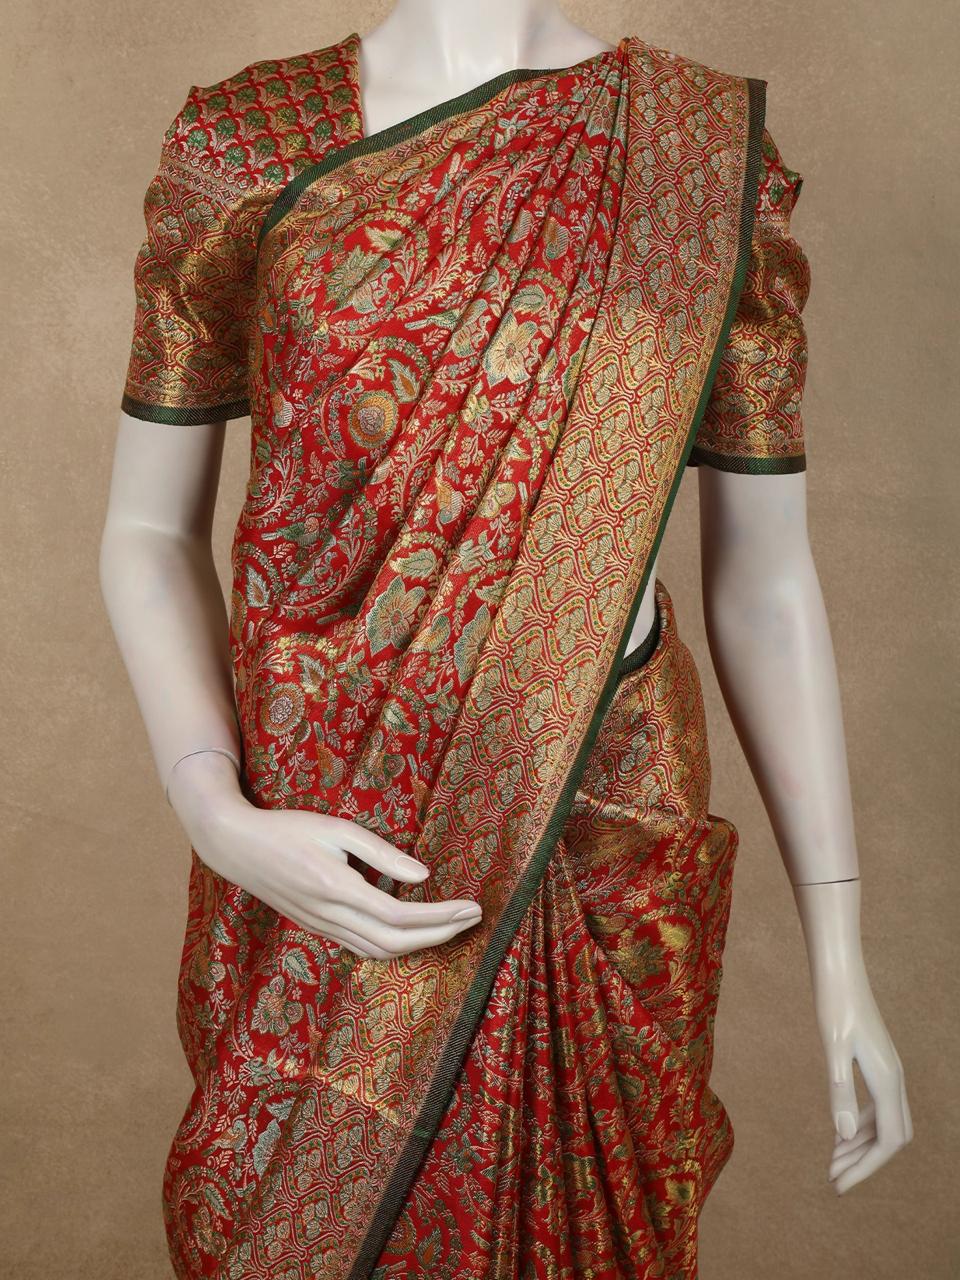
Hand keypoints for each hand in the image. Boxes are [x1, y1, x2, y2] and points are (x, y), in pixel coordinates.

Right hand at [166, 748, 482, 958]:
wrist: (237, 847)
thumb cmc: (288, 829)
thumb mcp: (337, 829)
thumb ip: (381, 853)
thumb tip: (423, 876)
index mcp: (337, 889)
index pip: (401, 916)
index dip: (441, 917)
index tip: (471, 907)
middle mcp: (330, 916)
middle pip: (396, 943)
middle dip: (440, 935)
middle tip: (472, 919)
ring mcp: (322, 927)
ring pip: (379, 952)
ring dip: (420, 946)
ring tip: (451, 927)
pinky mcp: (318, 928)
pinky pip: (363, 948)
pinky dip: (394, 947)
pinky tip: (413, 934)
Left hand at [817, 964, 912, 1192]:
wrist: (840, 971)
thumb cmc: (834, 1004)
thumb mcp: (831, 1047)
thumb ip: (840, 1091)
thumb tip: (846, 1136)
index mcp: (888, 1080)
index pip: (888, 1141)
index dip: (866, 1168)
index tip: (839, 1185)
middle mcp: (894, 1079)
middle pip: (892, 1138)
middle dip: (865, 1162)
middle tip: (832, 1178)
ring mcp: (888, 1071)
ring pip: (885, 1123)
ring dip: (861, 1145)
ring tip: (832, 1162)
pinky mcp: (877, 1062)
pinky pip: (878, 1106)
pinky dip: (861, 1125)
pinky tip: (841, 1132)